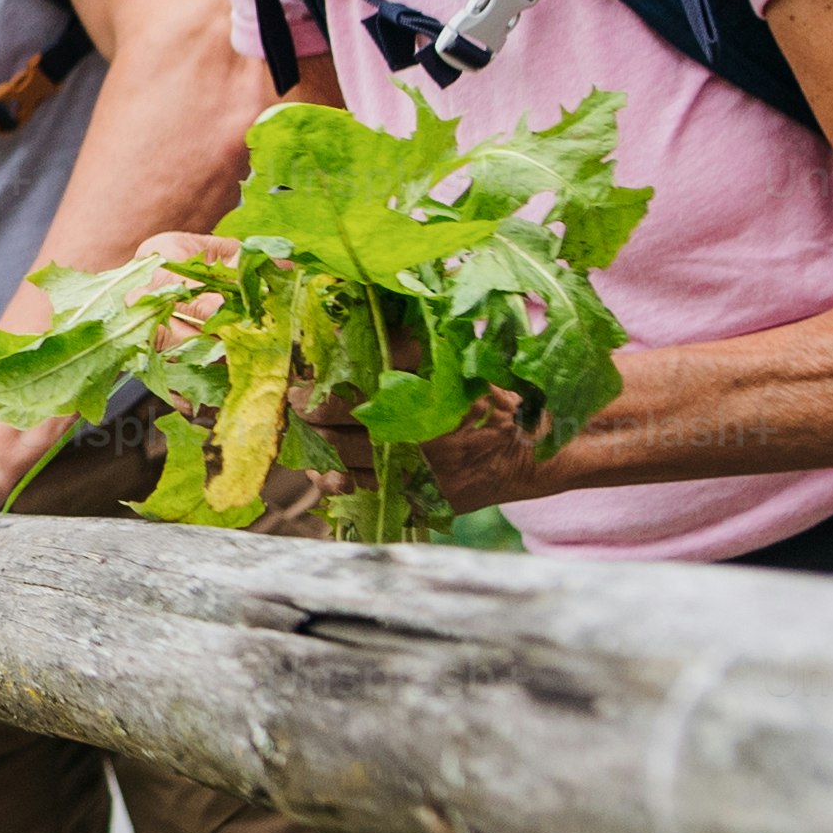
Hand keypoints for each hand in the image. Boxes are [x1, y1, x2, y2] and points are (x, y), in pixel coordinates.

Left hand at [297, 356, 574, 517]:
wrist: (537, 448)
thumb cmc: (494, 395)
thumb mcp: (451, 361)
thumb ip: (403, 347)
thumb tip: (355, 328)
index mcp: (410, 409)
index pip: (336, 404)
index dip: (310, 395)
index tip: (297, 387)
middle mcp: (405, 448)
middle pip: (330, 440)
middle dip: (307, 424)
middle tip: (296, 410)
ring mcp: (410, 480)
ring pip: (341, 472)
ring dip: (319, 456)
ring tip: (311, 440)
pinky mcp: (418, 503)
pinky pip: (367, 497)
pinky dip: (346, 483)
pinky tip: (336, 471)